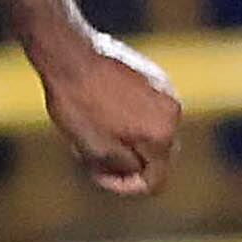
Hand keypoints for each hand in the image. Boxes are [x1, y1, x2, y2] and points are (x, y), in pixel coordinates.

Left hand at [36, 29, 181, 197]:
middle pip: (158, 155)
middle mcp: (172, 112)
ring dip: (128, 138)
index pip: (155, 180)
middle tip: (95, 157)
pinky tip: (101, 109)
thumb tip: (138, 170)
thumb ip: (125, 167)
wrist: (68, 54)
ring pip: (152, 130)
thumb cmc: (78, 103)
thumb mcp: (96, 150)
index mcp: (161, 135)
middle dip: (128, 162)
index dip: (126, 187)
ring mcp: (165, 90)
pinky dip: (130, 116)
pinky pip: (148, 107)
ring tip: (95, 130)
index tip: (100, 175)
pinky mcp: (154, 74)